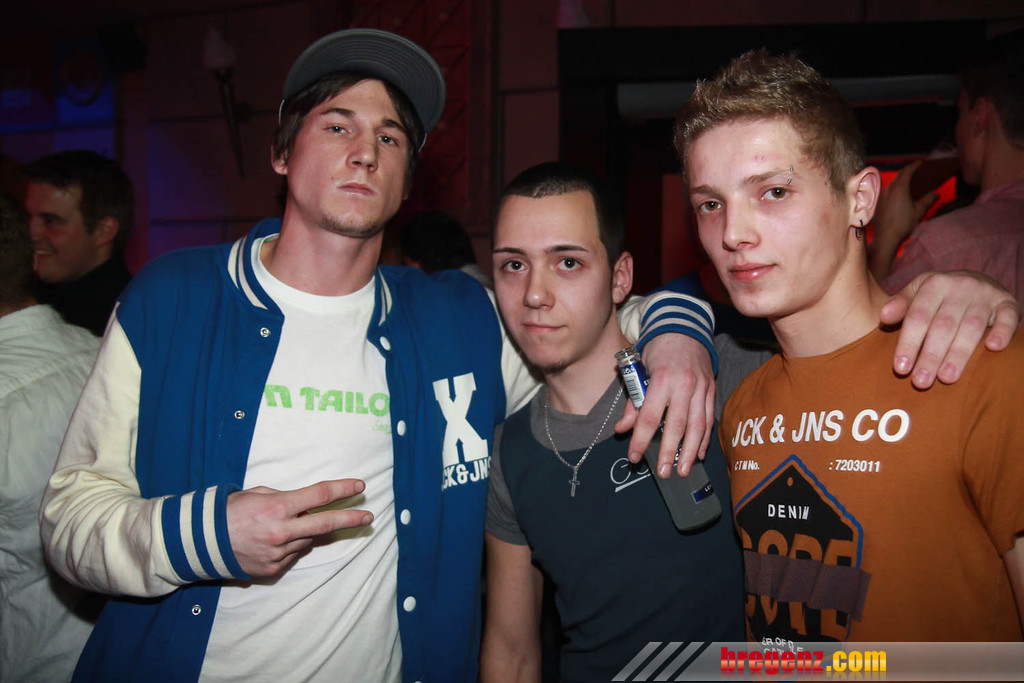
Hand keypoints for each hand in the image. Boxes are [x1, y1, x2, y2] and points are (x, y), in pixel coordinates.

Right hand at [227, 479, 372, 576]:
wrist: (201, 543)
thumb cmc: (230, 511)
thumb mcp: (257, 494)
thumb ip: (285, 498)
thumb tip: (308, 506)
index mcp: (278, 507)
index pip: (319, 495)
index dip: (342, 489)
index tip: (359, 486)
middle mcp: (281, 531)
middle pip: (326, 523)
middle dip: (350, 519)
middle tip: (368, 517)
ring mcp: (278, 553)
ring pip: (307, 540)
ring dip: (305, 531)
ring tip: (284, 525)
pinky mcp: (272, 569)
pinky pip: (292, 554)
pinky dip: (290, 545)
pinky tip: (274, 540)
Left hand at [614, 334, 713, 477]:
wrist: (684, 329)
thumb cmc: (657, 351)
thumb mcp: (639, 371)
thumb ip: (633, 402)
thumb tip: (622, 429)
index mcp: (660, 380)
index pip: (649, 417)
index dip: (641, 440)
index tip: (635, 457)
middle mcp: (683, 385)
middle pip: (677, 425)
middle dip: (669, 452)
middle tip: (664, 473)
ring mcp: (701, 388)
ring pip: (697, 425)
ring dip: (689, 451)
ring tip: (683, 470)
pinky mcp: (711, 389)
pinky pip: (709, 418)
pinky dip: (704, 438)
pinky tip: (697, 454)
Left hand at [868, 160, 939, 279]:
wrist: (885, 237)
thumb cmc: (903, 224)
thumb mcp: (919, 211)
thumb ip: (928, 200)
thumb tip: (935, 194)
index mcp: (899, 188)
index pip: (907, 171)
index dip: (914, 165)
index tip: (920, 162)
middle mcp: (888, 189)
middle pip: (898, 176)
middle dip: (907, 171)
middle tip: (915, 171)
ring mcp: (881, 196)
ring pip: (891, 183)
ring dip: (900, 180)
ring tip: (908, 182)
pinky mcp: (877, 203)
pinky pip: (887, 191)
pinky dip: (894, 188)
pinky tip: (898, 195)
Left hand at [880, 270, 1021, 387]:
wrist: (977, 281)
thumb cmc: (940, 296)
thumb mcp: (917, 294)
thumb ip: (901, 305)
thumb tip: (883, 317)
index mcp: (934, 284)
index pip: (918, 317)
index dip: (908, 343)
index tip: (901, 369)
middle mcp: (961, 286)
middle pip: (943, 325)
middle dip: (931, 355)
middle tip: (921, 382)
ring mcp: (986, 294)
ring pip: (972, 326)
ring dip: (959, 353)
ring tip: (947, 378)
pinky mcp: (1008, 303)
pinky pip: (1007, 317)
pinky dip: (1002, 332)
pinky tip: (993, 348)